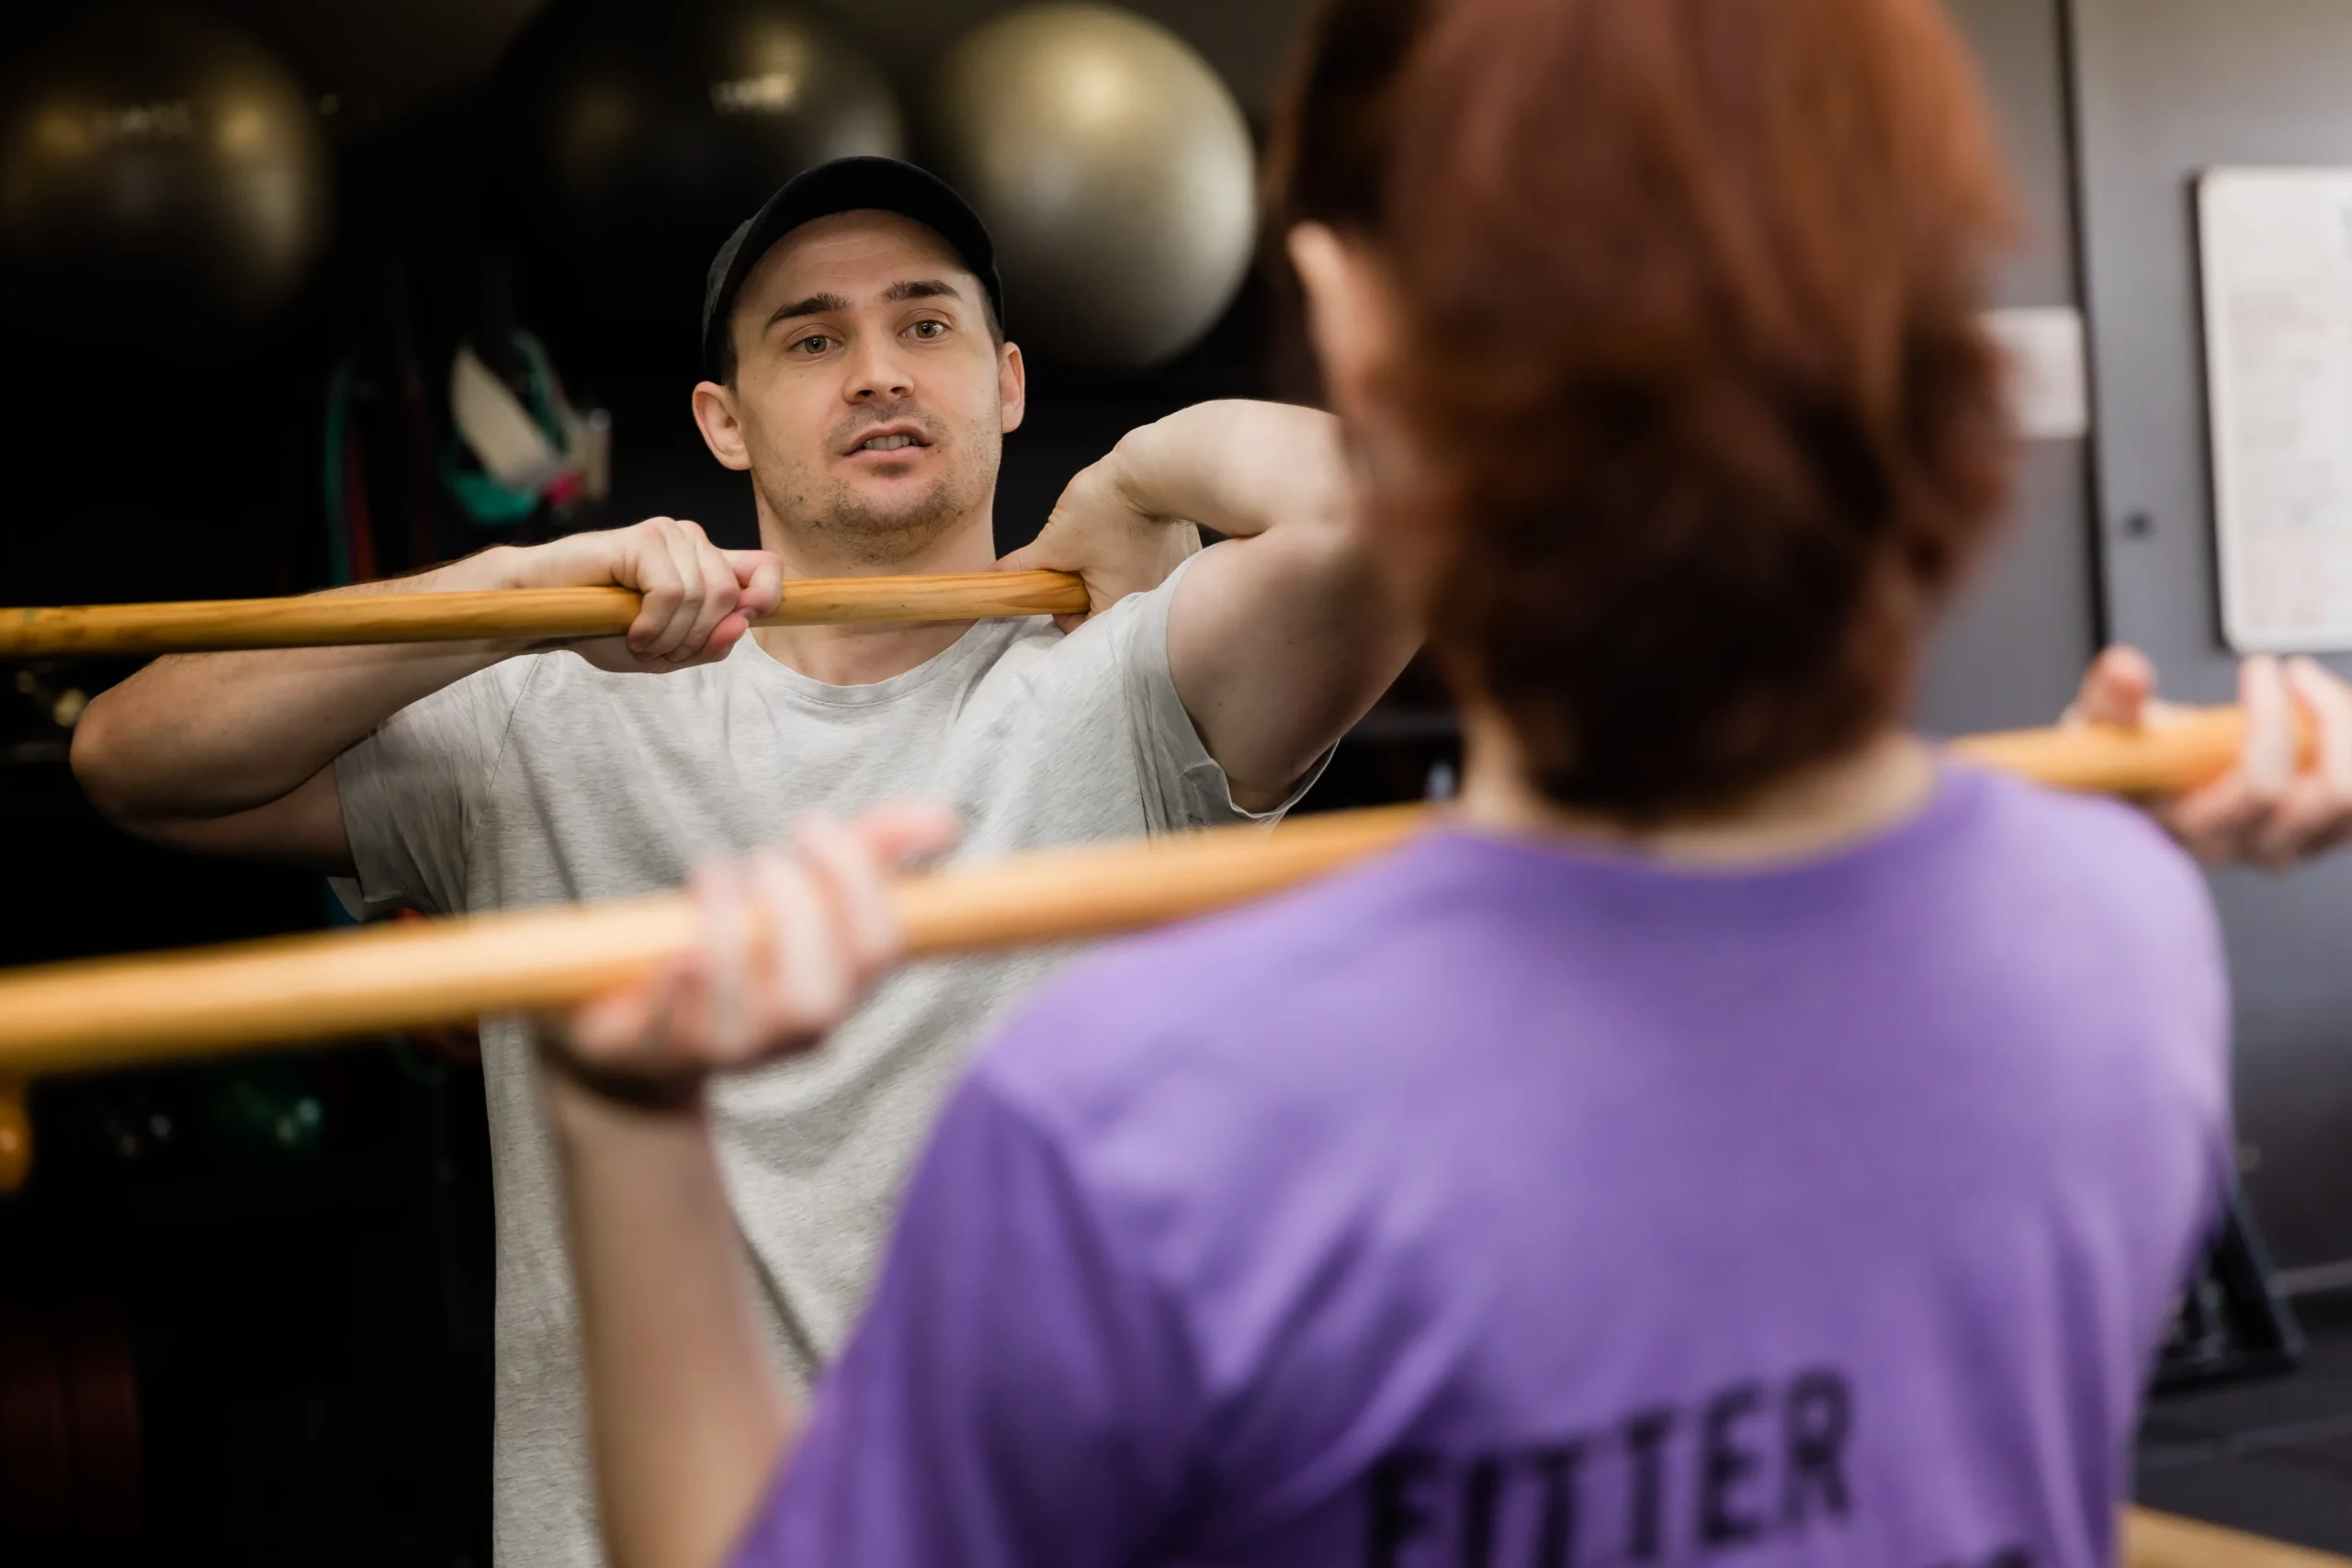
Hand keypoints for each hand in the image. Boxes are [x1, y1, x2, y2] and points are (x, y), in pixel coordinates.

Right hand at [508, 517, 783, 671]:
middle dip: (697, 638)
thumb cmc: (602, 627)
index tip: (741, 623)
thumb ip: (710, 646)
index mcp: (707, 564)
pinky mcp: (642, 538)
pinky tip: (632, 632)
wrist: (544, 611)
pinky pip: (671, 592)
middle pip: (731, 595)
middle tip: (659, 651)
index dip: (768, 597)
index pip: (767, 567)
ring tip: (639, 642)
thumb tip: (742, 625)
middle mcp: (694, 542)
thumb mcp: (667, 652)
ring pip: (703, 596)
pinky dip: (654, 625)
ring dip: (671, 636)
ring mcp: (668, 535)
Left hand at [547, 806, 961, 1097]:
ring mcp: (733, 1049)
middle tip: (762, 857)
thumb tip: (947, 820)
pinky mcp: (663, 1052)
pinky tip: (676, 948)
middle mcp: (799, 1029)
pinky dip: (678, 987)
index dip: (852, 879)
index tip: (812, 822)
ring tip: (712, 872)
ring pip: (750, 1011)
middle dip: (794, 908)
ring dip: (731, 928)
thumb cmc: (745, 944)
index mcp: (846, 986)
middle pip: (820, 992)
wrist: (651, 1028)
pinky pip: (673, 1031)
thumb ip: (872, 851)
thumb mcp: (807, 892)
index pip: (878, 947)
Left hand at [998, 450, 1200, 632]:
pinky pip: (1148, 570)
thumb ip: (1024, 568)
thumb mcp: (1055, 542)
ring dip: (1107, 572)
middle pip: (1103, 610)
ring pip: (1125, 588)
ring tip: (1100, 544)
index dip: (1058, 608)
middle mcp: (1149, 605)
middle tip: (1076, 561)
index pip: (1080, 630)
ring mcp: (1169, 583)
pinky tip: (1125, 536)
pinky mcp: (1179, 560)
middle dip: (1083, 588)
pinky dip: (1132, 558)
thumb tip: (993, 577)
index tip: (1053, 584)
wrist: (1154, 471)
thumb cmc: (1107, 508)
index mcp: (1118, 609)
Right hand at [2072, 645, 2351, 867]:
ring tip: (2316, 690)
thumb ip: (2112, 701)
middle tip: (2297, 672)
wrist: (2137, 789)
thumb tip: (2126, 669)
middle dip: (2329, 720)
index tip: (2259, 667)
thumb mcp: (2101, 729)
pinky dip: (2351, 749)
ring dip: (2346, 733)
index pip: (2261, 787)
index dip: (2272, 721)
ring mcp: (2290, 843)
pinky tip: (2330, 715)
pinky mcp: (2316, 831)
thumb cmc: (2122, 763)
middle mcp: (2250, 846)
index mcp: (2197, 828)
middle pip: (2328, 797)